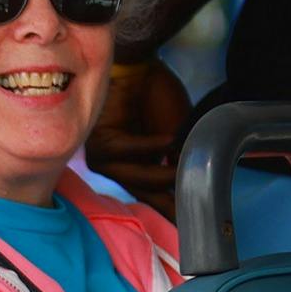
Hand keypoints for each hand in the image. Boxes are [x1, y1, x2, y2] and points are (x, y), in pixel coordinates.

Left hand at [87, 54, 194, 216]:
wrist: (139, 65)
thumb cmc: (155, 97)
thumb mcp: (173, 135)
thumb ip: (176, 162)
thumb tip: (188, 187)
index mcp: (133, 167)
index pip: (152, 196)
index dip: (171, 209)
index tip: (189, 226)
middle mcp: (115, 167)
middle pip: (143, 192)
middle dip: (166, 202)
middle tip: (189, 211)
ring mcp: (104, 156)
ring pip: (134, 174)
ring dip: (160, 171)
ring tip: (183, 163)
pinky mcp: (100, 139)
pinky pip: (127, 149)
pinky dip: (150, 145)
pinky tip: (170, 140)